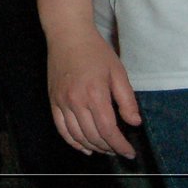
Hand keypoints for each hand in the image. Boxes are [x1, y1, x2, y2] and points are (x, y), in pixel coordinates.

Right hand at [46, 26, 139, 157]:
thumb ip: (127, 99)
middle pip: (93, 136)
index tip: (129, 152)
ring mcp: (61, 102)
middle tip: (119, 149)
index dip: (120, 145)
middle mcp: (76, 101)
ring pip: (77, 136)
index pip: (108, 130)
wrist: (67, 35)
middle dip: (108, 148)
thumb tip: (134, 122)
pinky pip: (61, 128)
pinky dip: (72, 142)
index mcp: (95, 94)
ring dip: (93, 147)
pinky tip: (84, 147)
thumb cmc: (95, 51)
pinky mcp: (53, 100)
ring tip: (105, 148)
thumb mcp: (118, 72)